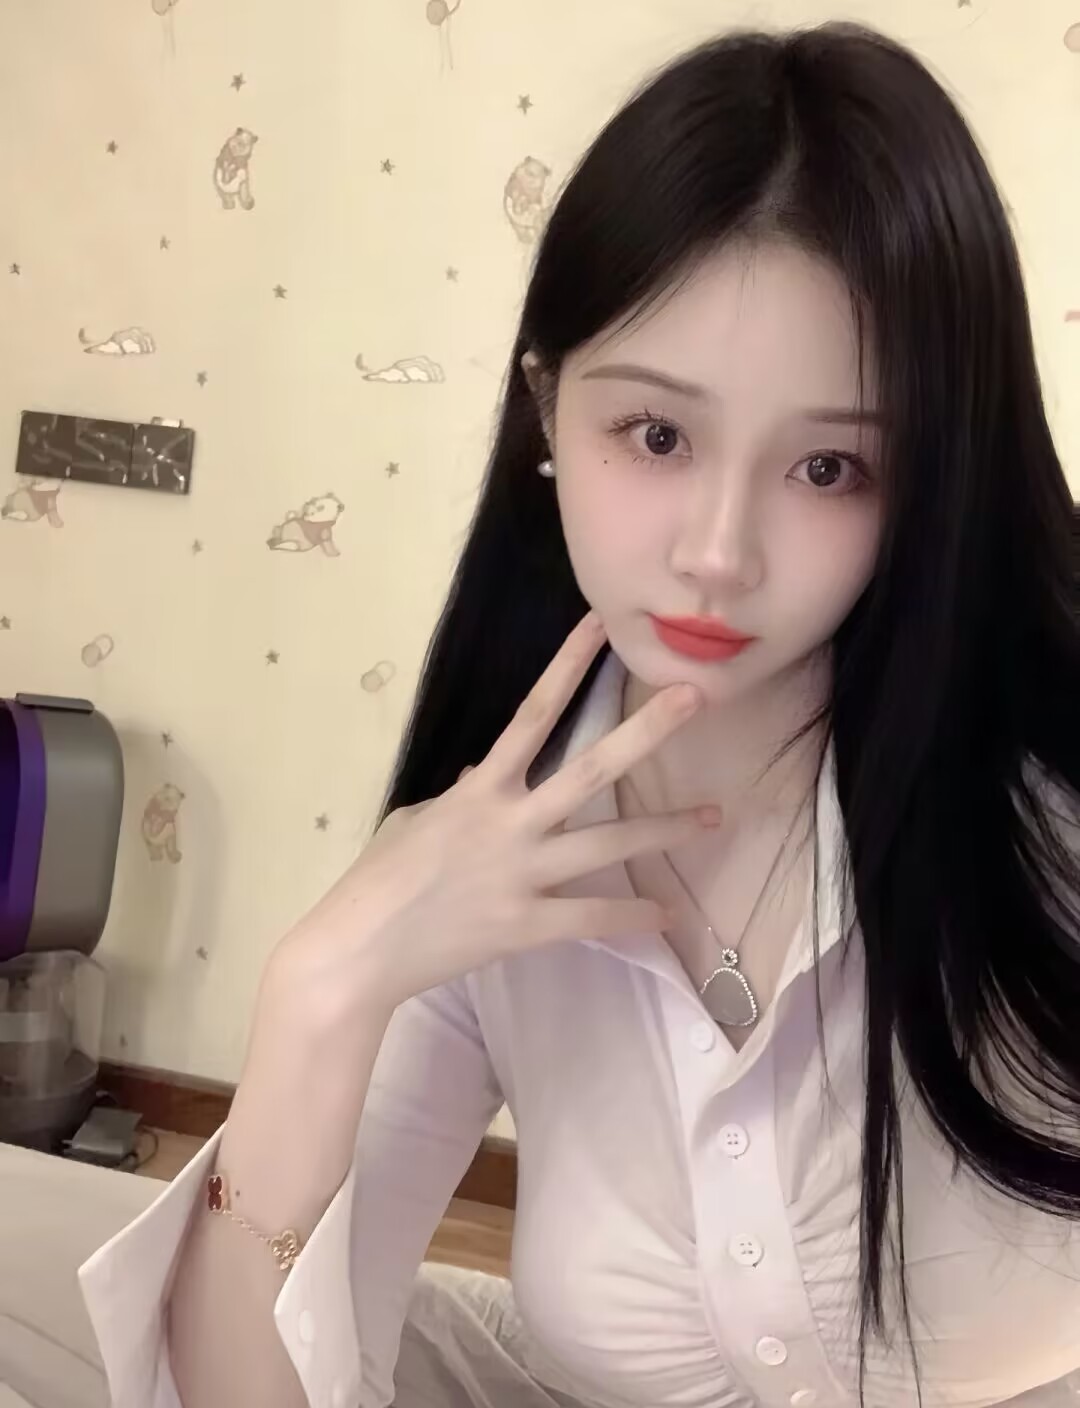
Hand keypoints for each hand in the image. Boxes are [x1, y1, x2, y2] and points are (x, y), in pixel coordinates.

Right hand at [276, 611, 717, 1014]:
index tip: (600, 626)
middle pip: (591, 769)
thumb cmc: (379, 879)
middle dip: (646, 732)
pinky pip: (590, 916)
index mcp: (479, 790)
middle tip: (695, 698)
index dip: (567, 665)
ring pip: (607, 844)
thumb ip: (460, 796)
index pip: (533, 712)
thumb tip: (483, 776)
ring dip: (664, 829)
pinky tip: (669, 912)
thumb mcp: (416, 820)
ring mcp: (523, 874)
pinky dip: (632, 915)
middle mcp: (509, 823)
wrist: (359, 950)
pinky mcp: (527, 924)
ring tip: (714, 817)